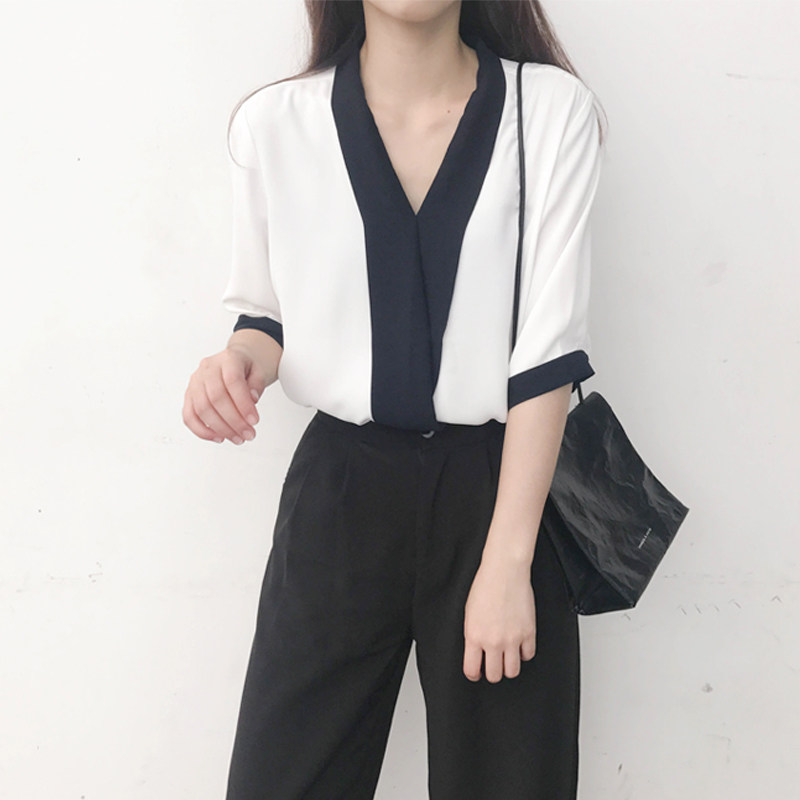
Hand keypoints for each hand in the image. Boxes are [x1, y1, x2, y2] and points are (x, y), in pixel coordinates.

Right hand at [182, 345, 263, 444]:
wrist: (237, 361)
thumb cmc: (248, 367)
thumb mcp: (260, 371)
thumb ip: (257, 384)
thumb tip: (252, 399)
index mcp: (227, 359)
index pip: (232, 381)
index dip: (243, 404)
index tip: (254, 420)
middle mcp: (207, 369)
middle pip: (216, 397)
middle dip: (234, 421)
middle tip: (248, 434)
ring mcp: (195, 382)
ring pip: (202, 409)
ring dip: (221, 429)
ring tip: (237, 438)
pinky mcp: (189, 395)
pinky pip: (189, 416)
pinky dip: (202, 430)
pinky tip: (218, 437)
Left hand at [462, 550, 536, 682]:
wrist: (504, 572)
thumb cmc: (485, 586)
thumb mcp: (469, 614)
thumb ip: (473, 636)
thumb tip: (476, 652)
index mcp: (474, 636)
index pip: (472, 670)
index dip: (474, 673)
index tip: (476, 671)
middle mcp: (493, 641)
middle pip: (494, 675)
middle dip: (492, 672)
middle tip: (493, 664)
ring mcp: (512, 638)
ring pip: (513, 671)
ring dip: (509, 666)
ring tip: (506, 657)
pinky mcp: (529, 632)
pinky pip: (528, 655)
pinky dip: (524, 653)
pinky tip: (519, 645)